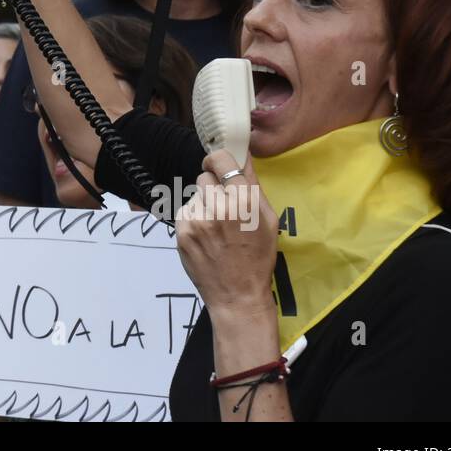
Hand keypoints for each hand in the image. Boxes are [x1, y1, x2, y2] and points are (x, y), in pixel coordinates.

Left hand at [175, 151, 278, 316]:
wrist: (237, 295)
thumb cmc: (257, 257)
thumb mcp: (269, 220)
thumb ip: (253, 185)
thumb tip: (243, 156)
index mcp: (242, 201)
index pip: (220, 159)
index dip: (218, 161)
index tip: (219, 167)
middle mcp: (217, 207)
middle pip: (204, 177)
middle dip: (213, 187)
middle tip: (224, 207)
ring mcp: (196, 220)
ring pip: (194, 196)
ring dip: (203, 205)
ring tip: (216, 228)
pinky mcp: (181, 232)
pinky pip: (185, 213)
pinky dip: (193, 220)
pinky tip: (206, 237)